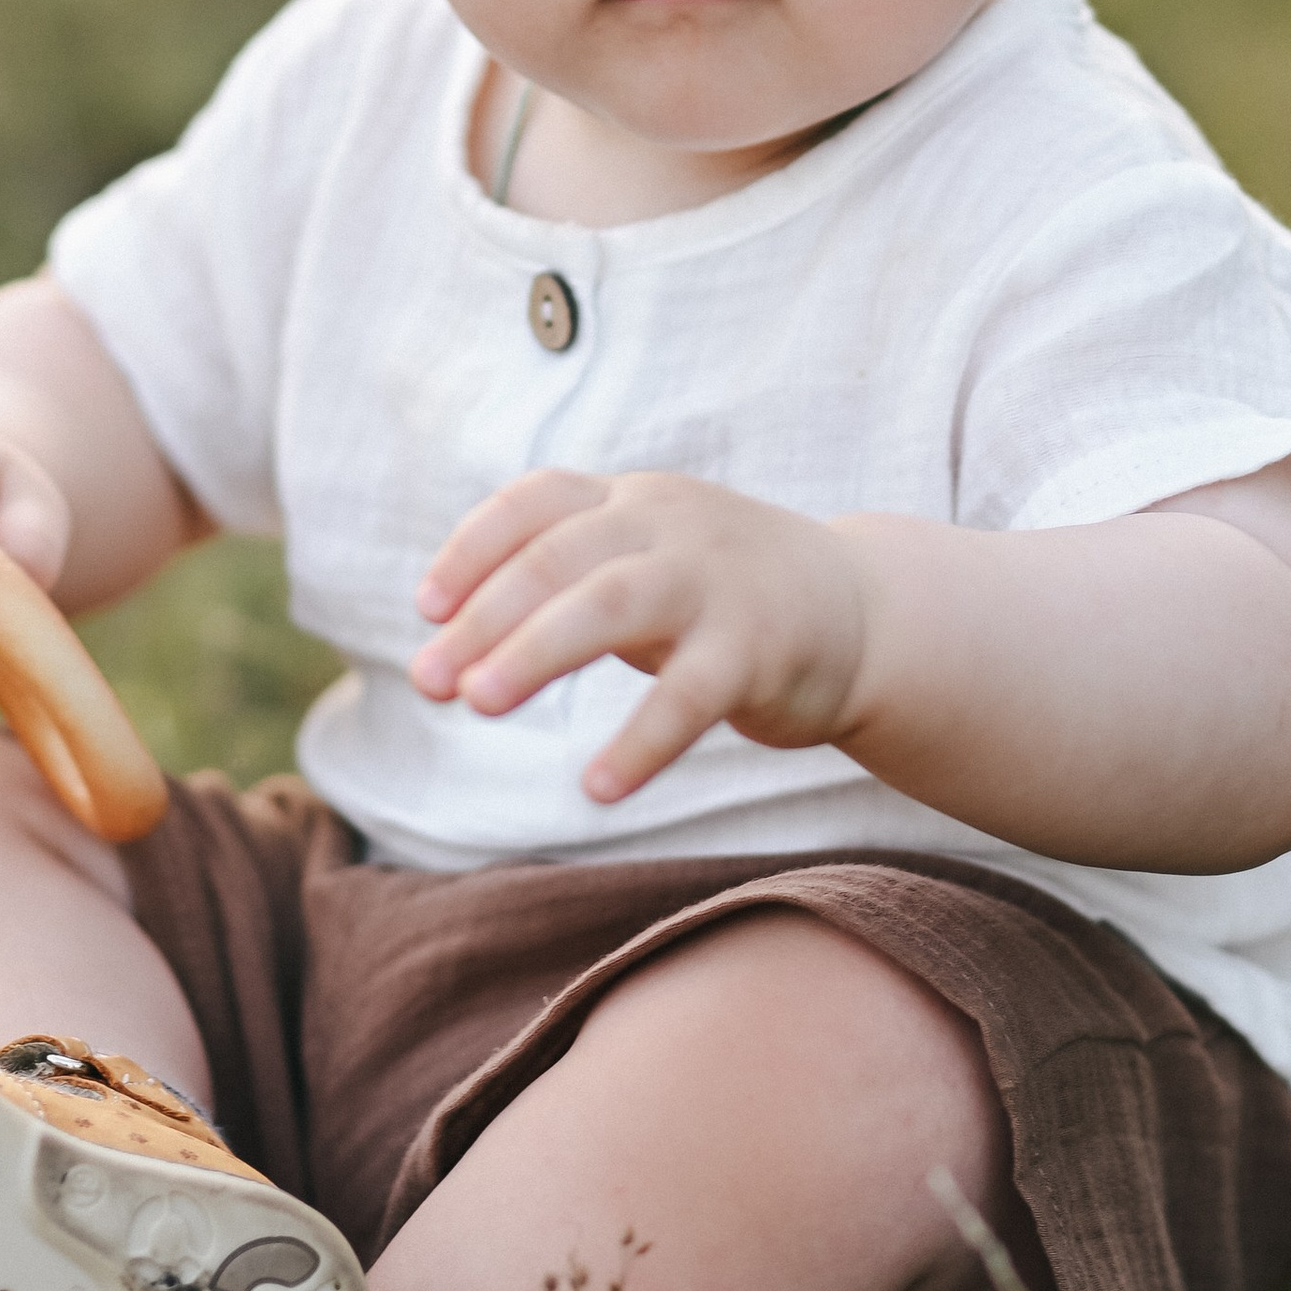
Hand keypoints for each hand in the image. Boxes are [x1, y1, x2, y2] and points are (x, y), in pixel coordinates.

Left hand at [411, 470, 870, 803]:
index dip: (472, 549)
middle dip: (485, 618)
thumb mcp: (645, 559)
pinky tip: (596, 790)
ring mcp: (716, 582)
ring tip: (479, 704)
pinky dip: (639, 743)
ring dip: (536, 651)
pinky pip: (689, 696)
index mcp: (632, 501)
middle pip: (559, 556)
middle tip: (429, 682)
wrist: (864, 612)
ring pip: (610, 603)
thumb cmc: (722, 595)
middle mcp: (669, 526)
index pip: (535, 501)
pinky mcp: (759, 648)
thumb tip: (452, 638)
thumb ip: (566, 578)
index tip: (425, 609)